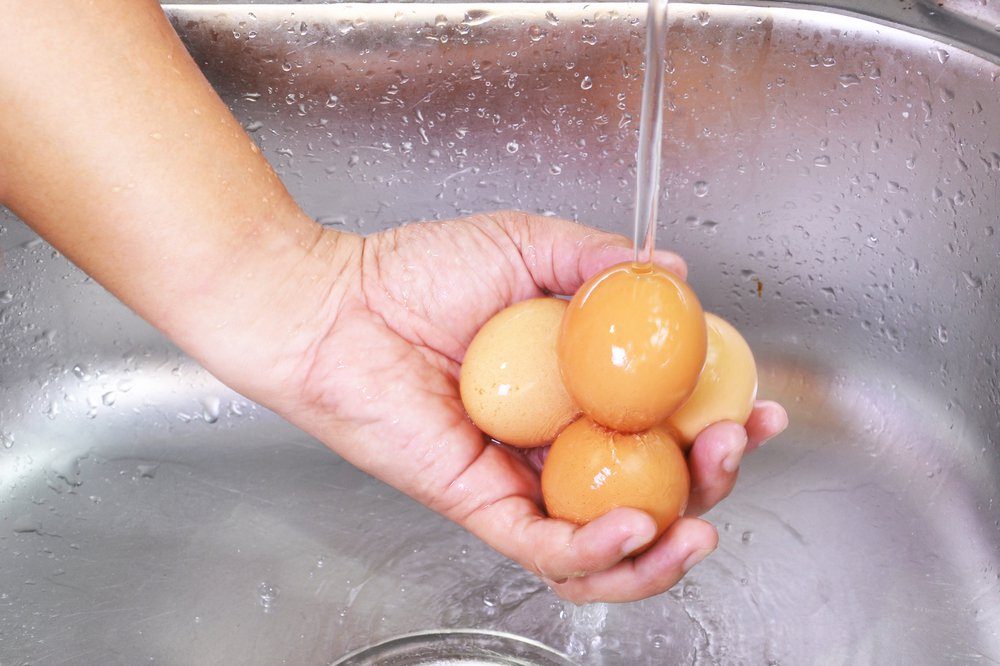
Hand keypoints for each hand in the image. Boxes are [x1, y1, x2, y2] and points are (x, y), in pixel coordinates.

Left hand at [268, 211, 787, 602]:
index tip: (757, 407)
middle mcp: (555, 440)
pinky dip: (599, 550)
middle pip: (651, 486)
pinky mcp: (480, 503)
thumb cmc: (414, 272)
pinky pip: (548, 546)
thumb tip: (671, 268)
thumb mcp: (526, 245)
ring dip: (666, 546)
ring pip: (605, 543)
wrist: (338, 302)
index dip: (719, 422)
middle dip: (709, 483)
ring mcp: (520, 478)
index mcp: (574, 387)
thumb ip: (598, 257)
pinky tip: (638, 529)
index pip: (663, 420)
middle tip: (732, 450)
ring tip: (701, 524)